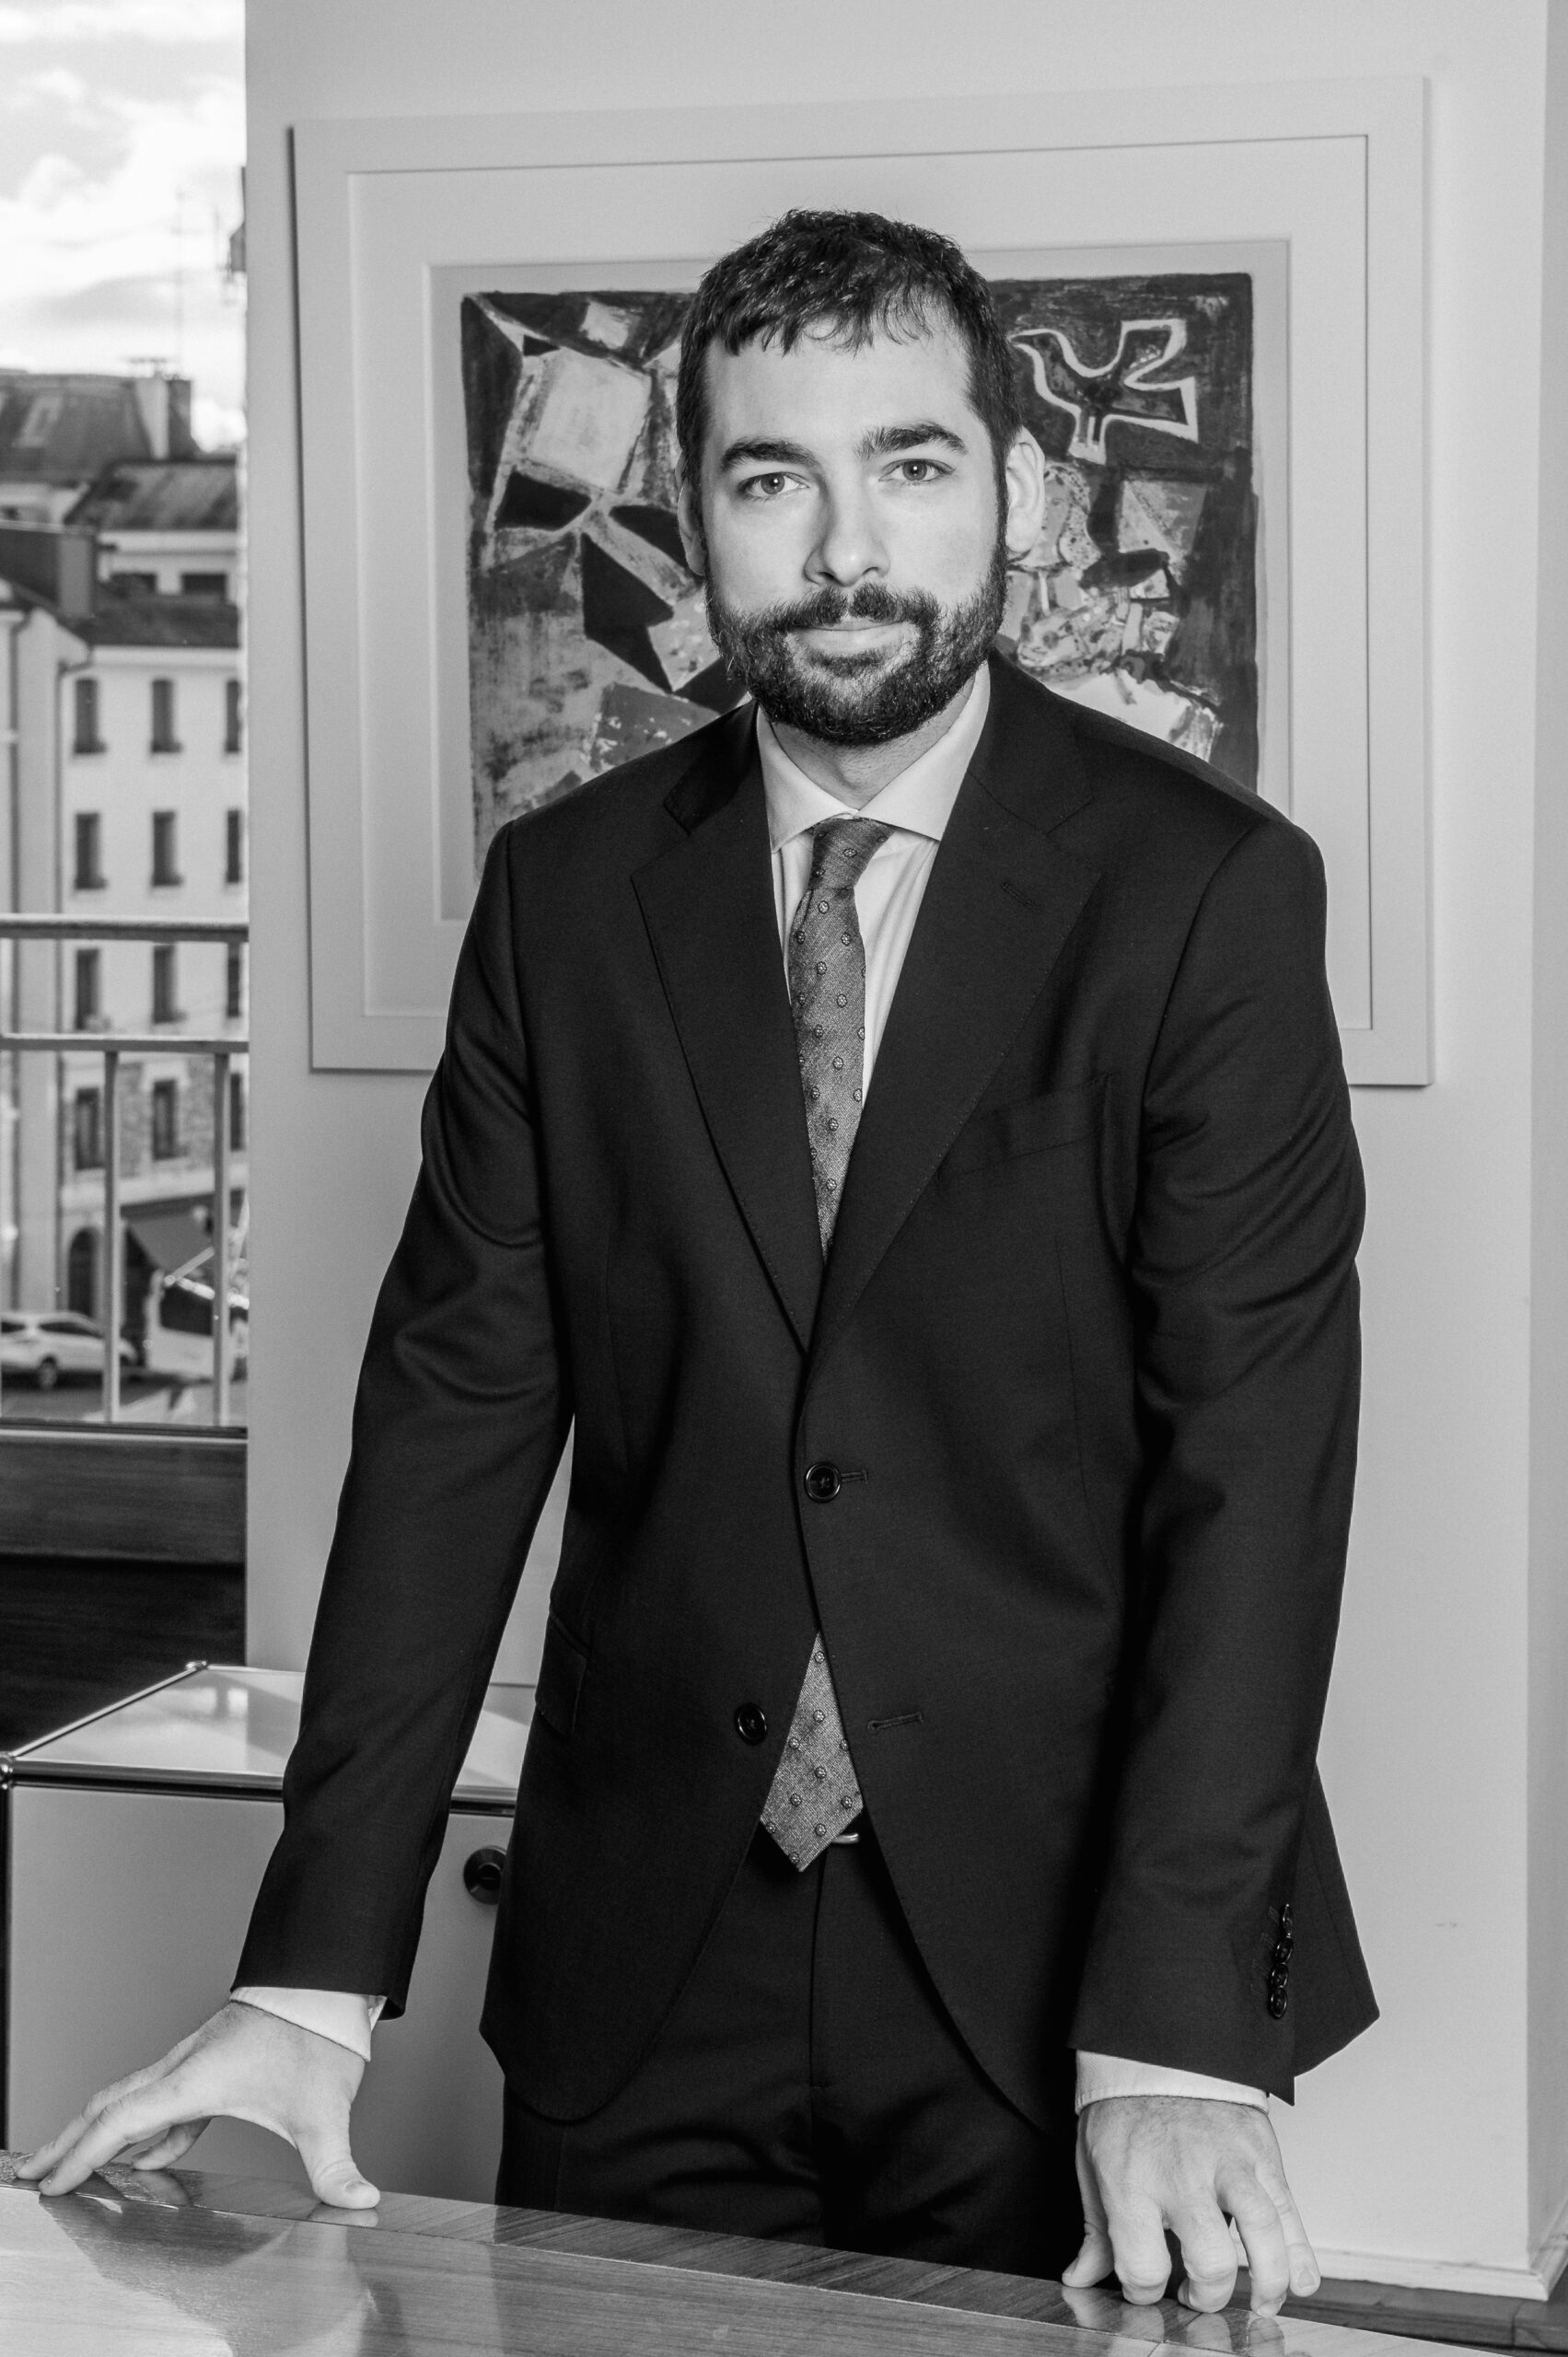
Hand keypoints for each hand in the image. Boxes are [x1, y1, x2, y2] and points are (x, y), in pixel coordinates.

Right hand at [14, 2000, 377, 2209]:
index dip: (80, 2156)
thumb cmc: (319, 2033)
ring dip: (102, 2134)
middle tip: (35, 2174)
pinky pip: (167, 2102)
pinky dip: (147, 2130)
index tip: (51, 2184)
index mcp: (195, 2079)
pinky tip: (149, 2155)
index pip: (119, 2123)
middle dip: (69, 2142)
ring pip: (134, 2100)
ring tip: (78, 2166)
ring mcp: (198, 2063)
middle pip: (110, 2107)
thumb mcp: (326, 2108)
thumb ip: (336, 2163)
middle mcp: (185, 2067)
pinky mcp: (215, 2063)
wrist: (330, 1980)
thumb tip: (360, 2202)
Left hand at [1062, 2095, 1318, 2314]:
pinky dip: (1302, 2252)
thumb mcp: (1092, 2162)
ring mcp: (1227, 2161)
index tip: (1146, 2285)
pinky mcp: (1261, 2150)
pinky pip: (1290, 2207)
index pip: (1141, 2265)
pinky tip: (1300, 2281)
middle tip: (1199, 2294)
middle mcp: (1181, 2173)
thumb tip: (1080, 2277)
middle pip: (1210, 2259)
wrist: (1159, 2043)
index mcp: (1131, 2179)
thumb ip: (1095, 2229)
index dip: (1143, 2291)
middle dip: (1208, 2295)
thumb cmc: (1124, 2107)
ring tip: (1261, 2304)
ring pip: (1262, 2233)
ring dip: (1267, 2281)